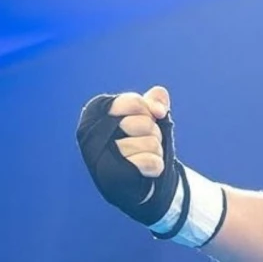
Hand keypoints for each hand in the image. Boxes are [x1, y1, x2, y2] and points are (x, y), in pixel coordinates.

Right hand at [77, 85, 180, 225]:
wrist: (142, 181)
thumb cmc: (142, 143)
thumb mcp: (150, 118)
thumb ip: (154, 101)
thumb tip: (158, 95)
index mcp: (95, 117)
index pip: (130, 102)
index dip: (147, 108)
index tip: (151, 115)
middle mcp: (90, 137)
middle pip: (142, 123)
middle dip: (153, 131)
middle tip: (144, 140)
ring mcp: (99, 159)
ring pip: (148, 143)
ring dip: (155, 149)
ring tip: (144, 155)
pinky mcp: (111, 179)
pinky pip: (150, 162)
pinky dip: (156, 165)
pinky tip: (146, 170)